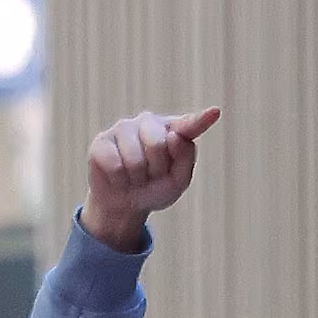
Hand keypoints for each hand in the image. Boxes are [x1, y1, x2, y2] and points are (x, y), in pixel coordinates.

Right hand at [80, 105, 223, 251]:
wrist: (124, 205)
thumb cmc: (155, 189)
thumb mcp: (178, 181)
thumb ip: (185, 159)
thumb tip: (173, 136)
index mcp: (174, 129)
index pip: (189, 124)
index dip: (201, 119)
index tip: (215, 112)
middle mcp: (149, 122)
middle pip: (158, 143)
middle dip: (155, 169)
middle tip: (151, 175)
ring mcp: (124, 128)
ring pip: (134, 158)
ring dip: (136, 178)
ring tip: (135, 177)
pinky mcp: (101, 141)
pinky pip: (114, 164)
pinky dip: (119, 180)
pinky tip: (118, 178)